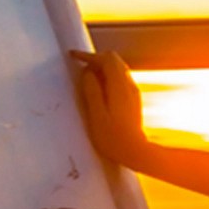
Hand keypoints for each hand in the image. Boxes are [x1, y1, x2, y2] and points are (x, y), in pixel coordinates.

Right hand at [71, 49, 146, 169]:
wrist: (135, 153)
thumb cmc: (113, 139)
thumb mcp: (96, 115)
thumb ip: (91, 91)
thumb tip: (87, 72)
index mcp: (119, 87)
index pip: (106, 59)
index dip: (88, 55)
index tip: (73, 56)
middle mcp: (129, 85)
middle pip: (114, 60)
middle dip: (96, 59)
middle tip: (80, 68)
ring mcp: (133, 92)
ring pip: (118, 68)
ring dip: (102, 68)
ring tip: (87, 79)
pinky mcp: (133, 99)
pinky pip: (120, 79)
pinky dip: (108, 77)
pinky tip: (99, 90)